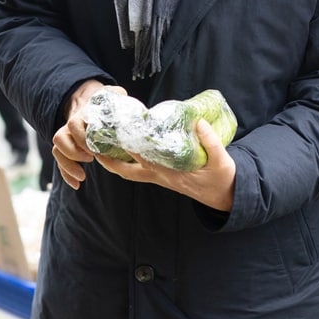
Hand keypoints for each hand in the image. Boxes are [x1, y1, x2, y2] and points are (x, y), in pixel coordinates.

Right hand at [50, 79, 117, 190]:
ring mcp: (68, 138)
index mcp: (82, 115)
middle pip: (60, 138)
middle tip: (90, 159)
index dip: (81, 138)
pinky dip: (66, 175)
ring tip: (82, 176)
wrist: (93, 103)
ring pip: (57, 151)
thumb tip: (123, 98)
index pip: (74, 124)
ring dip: (68, 166)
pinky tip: (77, 185)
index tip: (94, 149)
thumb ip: (117, 95)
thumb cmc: (106, 103)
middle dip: (73, 153)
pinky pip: (61, 162)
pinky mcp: (70, 149)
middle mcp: (70, 126)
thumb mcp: (113, 95)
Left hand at [93, 118, 237, 211]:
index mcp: (172, 173)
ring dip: (112, 163)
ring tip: (97, 148)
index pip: (144, 158)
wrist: (224, 196)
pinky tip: (118, 152)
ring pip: (128, 173)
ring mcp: (159, 178)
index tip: (117, 129)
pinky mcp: (161, 177)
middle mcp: (161, 177)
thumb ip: (211, 142)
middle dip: (109, 158)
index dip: (129, 144)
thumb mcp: (222, 161)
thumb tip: (198, 122)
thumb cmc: (222, 178)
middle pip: (127, 170)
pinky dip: (124, 164)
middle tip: (94, 142)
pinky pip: (135, 172)